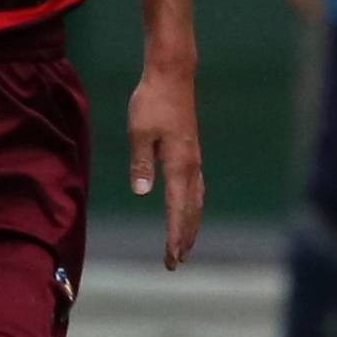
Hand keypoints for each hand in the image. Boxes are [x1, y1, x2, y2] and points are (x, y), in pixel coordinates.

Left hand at [127, 59, 203, 269]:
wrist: (172, 75)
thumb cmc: (152, 101)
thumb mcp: (139, 132)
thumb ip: (141, 162)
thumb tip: (142, 192)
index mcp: (179, 164)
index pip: (177, 209)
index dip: (174, 236)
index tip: (172, 258)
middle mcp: (191, 165)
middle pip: (191, 210)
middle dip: (185, 237)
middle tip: (177, 262)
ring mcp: (193, 158)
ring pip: (196, 200)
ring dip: (191, 223)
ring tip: (186, 244)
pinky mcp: (190, 151)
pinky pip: (195, 187)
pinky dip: (193, 205)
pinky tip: (188, 208)